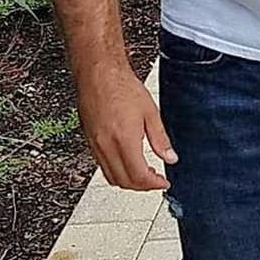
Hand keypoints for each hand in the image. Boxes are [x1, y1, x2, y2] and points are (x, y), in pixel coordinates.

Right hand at [77, 61, 177, 190]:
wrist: (98, 73)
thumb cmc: (121, 86)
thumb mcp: (150, 112)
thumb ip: (161, 138)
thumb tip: (170, 157)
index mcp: (123, 139)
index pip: (139, 176)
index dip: (154, 184)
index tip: (163, 182)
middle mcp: (106, 146)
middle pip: (123, 181)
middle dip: (142, 186)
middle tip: (156, 180)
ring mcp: (95, 144)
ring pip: (110, 176)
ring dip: (128, 181)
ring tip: (144, 173)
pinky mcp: (89, 140)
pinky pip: (101, 166)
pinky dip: (116, 171)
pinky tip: (127, 162)